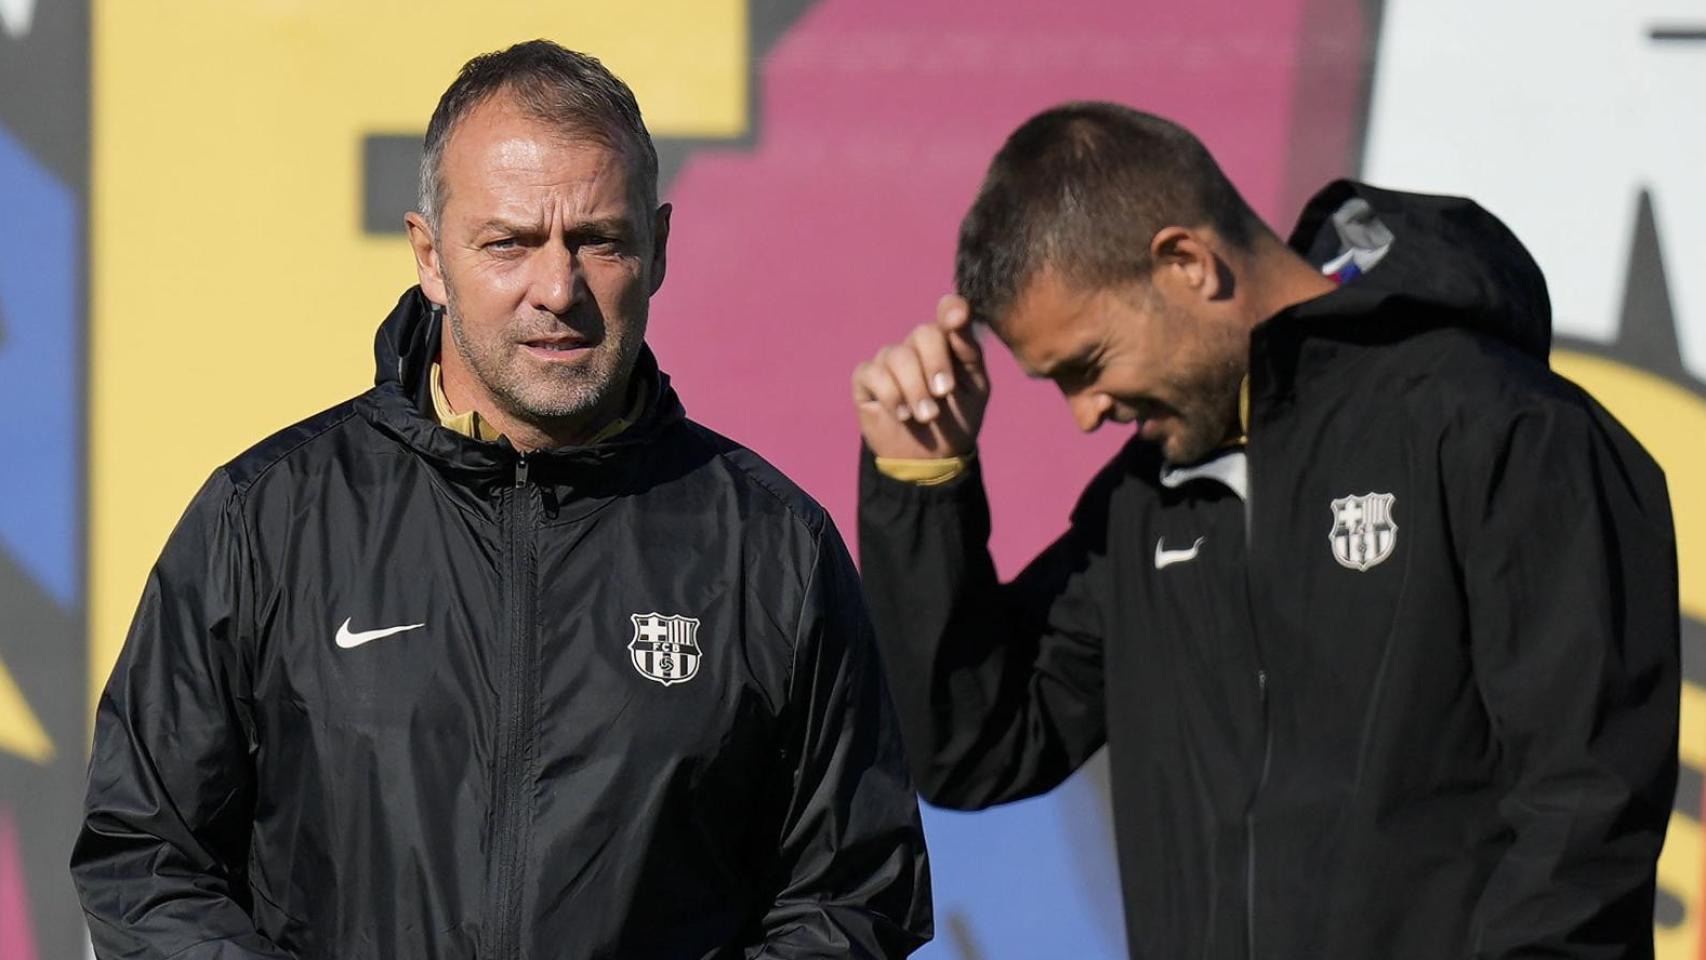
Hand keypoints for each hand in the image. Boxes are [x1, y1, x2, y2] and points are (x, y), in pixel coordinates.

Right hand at [852, 295, 989, 458]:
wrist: (933, 459)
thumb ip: (969, 352)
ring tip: (926, 416)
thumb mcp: (975, 388)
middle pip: (923, 333)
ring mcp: (890, 361)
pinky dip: (891, 394)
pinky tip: (902, 414)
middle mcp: (917, 346)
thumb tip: (957, 319)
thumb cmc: (957, 419)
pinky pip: (872, 373)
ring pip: (897, 356)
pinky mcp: (866, 379)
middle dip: (935, 364)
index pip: (949, 312)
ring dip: (914, 389)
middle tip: (943, 394)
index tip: (956, 319)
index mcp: (949, 343)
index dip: (951, 309)